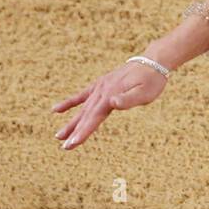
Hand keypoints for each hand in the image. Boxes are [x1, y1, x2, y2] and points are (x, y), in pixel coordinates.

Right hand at [50, 60, 167, 149]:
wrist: (152, 61)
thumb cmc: (152, 80)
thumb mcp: (146, 92)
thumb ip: (129, 99)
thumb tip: (112, 103)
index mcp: (111, 96)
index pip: (94, 118)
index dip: (83, 132)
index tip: (72, 144)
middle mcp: (102, 92)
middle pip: (86, 115)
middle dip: (74, 132)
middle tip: (64, 147)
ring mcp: (100, 87)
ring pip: (83, 108)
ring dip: (71, 123)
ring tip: (58, 136)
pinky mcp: (101, 84)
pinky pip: (82, 95)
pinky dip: (70, 103)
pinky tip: (56, 110)